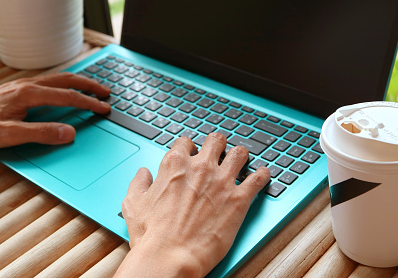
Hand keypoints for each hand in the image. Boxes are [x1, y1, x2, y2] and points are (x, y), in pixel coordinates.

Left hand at [0, 73, 111, 150]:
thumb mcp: (10, 135)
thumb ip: (42, 133)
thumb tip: (69, 132)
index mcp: (28, 94)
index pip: (67, 96)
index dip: (88, 103)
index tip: (104, 108)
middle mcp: (26, 86)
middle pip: (65, 80)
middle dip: (88, 85)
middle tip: (105, 92)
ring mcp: (20, 86)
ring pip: (56, 79)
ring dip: (76, 83)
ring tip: (89, 88)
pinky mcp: (14, 91)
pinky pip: (46, 82)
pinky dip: (62, 84)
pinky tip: (61, 91)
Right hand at [115, 133, 270, 277]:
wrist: (170, 257)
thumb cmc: (152, 235)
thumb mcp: (134, 204)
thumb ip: (139, 183)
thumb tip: (144, 173)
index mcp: (175, 164)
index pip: (186, 142)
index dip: (189, 147)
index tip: (192, 153)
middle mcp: (200, 167)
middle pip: (215, 141)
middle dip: (217, 144)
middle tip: (219, 151)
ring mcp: (222, 181)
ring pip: (239, 153)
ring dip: (240, 154)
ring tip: (242, 158)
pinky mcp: (239, 199)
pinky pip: (258, 178)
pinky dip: (263, 175)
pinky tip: (263, 174)